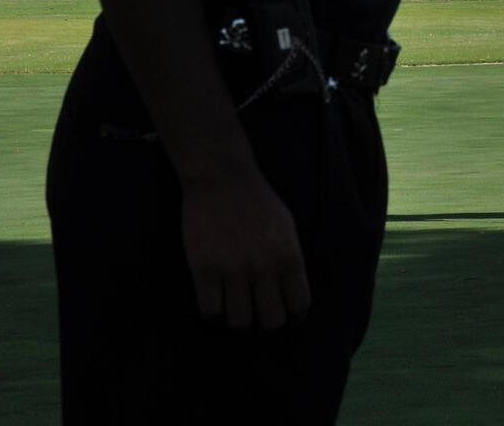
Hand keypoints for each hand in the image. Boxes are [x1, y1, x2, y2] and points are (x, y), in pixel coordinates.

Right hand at [181, 167, 309, 331]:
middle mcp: (264, 267)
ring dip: (238, 321)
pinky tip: (215, 302)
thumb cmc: (258, 202)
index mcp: (289, 256)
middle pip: (271, 321)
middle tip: (259, 317)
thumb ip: (290, 260)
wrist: (223, 179)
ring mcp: (233, 270)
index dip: (294, 317)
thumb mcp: (287, 227)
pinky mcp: (204, 269)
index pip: (299, 305)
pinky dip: (213, 313)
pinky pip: (210, 310)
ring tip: (235, 310)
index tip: (287, 318)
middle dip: (266, 324)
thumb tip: (292, 293)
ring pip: (239, 321)